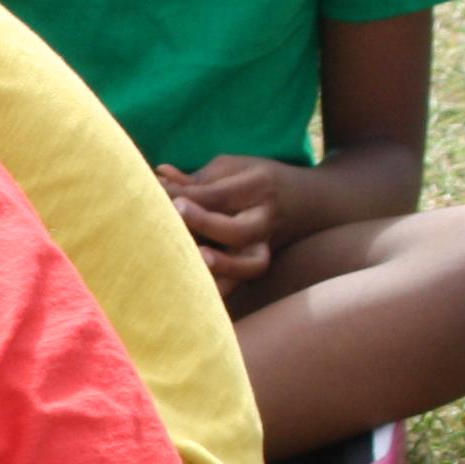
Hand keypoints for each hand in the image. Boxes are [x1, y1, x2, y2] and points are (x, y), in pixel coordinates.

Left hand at [157, 155, 287, 290]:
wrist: (308, 202)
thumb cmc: (255, 181)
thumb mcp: (232, 169)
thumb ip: (195, 179)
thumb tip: (157, 176)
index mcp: (257, 188)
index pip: (217, 195)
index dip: (186, 196)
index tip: (156, 193)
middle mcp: (264, 221)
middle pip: (239, 230)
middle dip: (205, 224)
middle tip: (175, 215)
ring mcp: (264, 248)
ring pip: (251, 266)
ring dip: (222, 268)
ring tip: (195, 261)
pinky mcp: (258, 267)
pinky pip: (242, 286)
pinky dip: (220, 292)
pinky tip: (191, 294)